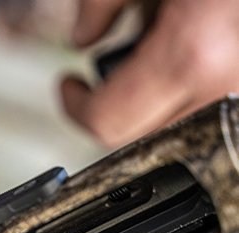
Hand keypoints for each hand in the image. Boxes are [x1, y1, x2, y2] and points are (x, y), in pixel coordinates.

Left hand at [61, 0, 238, 146]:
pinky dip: (194, 84)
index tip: (71, 88)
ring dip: (157, 98)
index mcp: (195, 51)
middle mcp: (229, 83)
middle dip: (117, 105)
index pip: (108, 122)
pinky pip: (213, 100)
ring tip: (163, 46)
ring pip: (179, 124)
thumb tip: (84, 36)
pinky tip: (195, 48)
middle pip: (142, 135)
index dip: (77, 106)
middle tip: (109, 73)